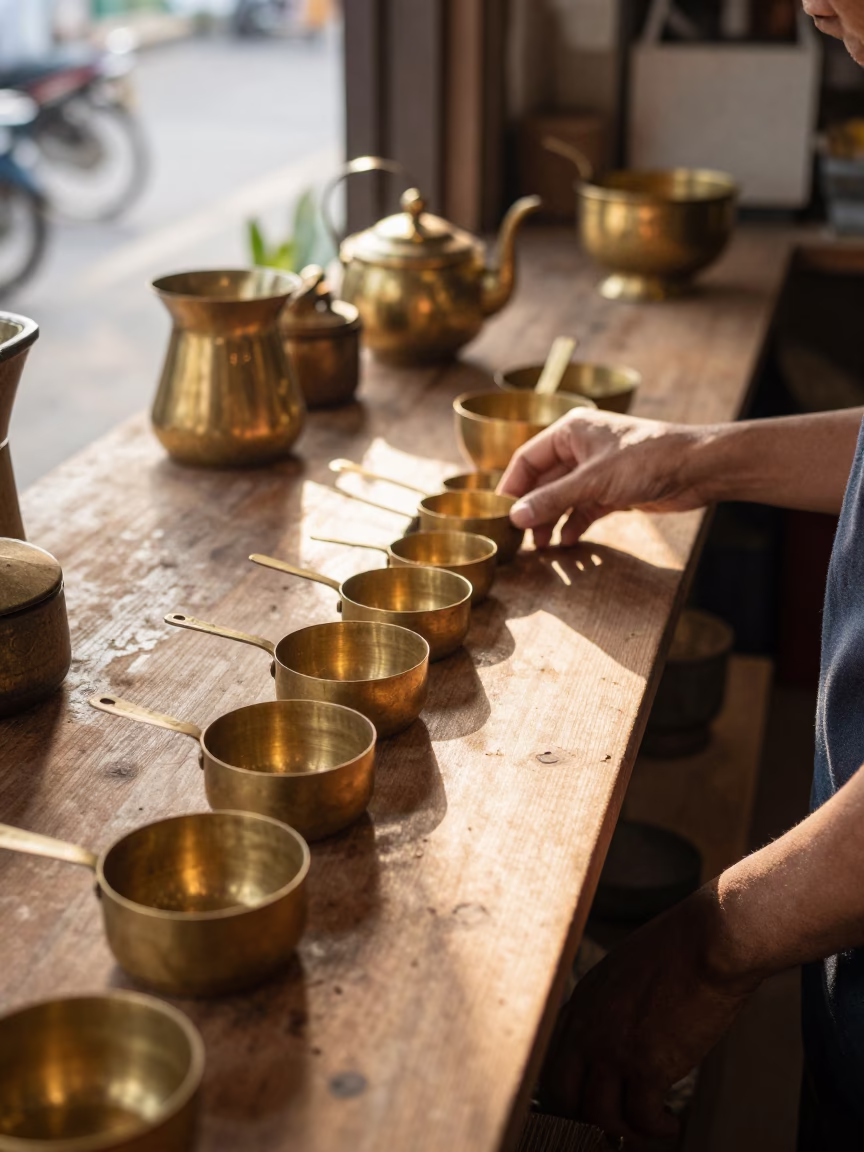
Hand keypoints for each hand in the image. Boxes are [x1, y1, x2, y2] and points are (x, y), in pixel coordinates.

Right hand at [498, 410, 713, 546]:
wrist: (697, 469)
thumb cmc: (647, 460)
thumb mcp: (593, 482)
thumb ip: (552, 500)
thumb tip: (515, 517)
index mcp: (571, 431)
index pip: (528, 458)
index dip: (512, 486)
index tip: (499, 513)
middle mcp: (581, 448)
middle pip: (544, 481)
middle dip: (533, 508)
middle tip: (519, 536)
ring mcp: (597, 470)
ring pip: (563, 497)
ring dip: (552, 520)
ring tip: (542, 546)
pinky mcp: (614, 490)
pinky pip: (584, 508)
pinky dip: (575, 524)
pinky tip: (567, 541)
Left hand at [540, 888, 759, 1141]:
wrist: (710, 940)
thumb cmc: (680, 946)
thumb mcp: (625, 968)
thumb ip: (611, 1002)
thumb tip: (620, 1032)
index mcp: (583, 999)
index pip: (551, 1056)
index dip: (567, 1086)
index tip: (584, 1101)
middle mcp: (589, 1025)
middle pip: (561, 1092)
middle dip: (582, 1116)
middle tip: (608, 1125)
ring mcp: (614, 1047)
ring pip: (597, 1114)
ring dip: (623, 1129)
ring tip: (647, 1127)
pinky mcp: (648, 1065)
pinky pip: (641, 1118)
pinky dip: (656, 1129)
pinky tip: (670, 1123)